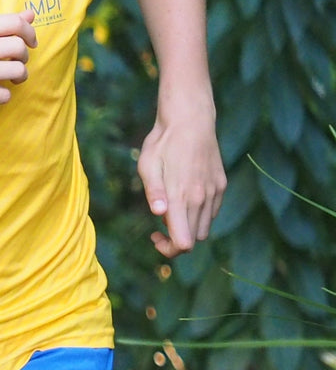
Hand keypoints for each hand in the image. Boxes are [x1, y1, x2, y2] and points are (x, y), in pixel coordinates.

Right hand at [0, 10, 36, 119]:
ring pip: (19, 71)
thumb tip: (31, 14)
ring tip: (8, 78)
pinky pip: (6, 95)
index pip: (14, 23)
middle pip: (19, 47)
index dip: (29, 32)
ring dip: (19, 76)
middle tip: (15, 62)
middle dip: (24, 56)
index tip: (30, 42)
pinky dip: (2, 95)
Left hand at [137, 113, 225, 257]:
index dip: (168, 249)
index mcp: (182, 196)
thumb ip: (154, 192)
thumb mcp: (148, 165)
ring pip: (205, 228)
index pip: (184, 243)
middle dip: (175, 241)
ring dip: (188, 228)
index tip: (155, 237)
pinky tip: (184, 200)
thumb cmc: (163, 142)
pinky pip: (212, 213)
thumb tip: (159, 215)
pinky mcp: (221, 185)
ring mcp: (214, 192)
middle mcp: (202, 198)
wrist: (191, 119)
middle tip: (158, 228)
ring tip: (171, 210)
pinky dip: (198, 216)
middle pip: (194, 239)